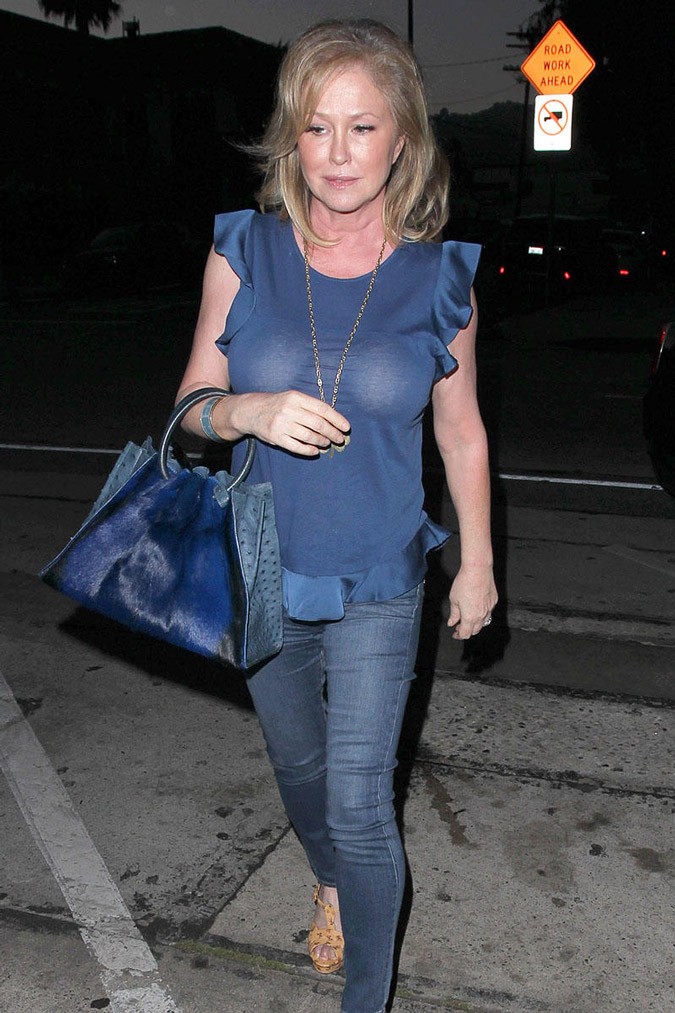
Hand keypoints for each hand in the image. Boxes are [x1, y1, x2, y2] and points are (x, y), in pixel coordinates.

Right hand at [231, 390, 349, 455]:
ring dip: (321, 441)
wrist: (252, 411)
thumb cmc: (278, 405)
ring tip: (326, 443)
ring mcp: (281, 424)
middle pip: (318, 424)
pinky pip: (296, 447)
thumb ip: (310, 407)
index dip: (337, 419)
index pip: (322, 409)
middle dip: (332, 433)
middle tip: (339, 439)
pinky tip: (315, 451)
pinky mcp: (276, 437)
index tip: (346, 427)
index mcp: (296, 397)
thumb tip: (333, 420)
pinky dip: (308, 450)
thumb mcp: (293, 398)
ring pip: (309, 436)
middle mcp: (289, 410)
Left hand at [447, 564, 497, 639]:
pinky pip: (488, 613)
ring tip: (467, 618)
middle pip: (475, 630)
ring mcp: (489, 609)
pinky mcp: (494, 601)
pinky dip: (482, 614)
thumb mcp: (454, 599)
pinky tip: (475, 608)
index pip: (465, 634)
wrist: (478, 570)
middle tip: (459, 626)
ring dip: (475, 623)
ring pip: (483, 623)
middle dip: (467, 630)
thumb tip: (452, 622)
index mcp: (470, 617)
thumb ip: (454, 614)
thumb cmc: (465, 582)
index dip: (459, 635)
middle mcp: (481, 615)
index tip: (455, 634)